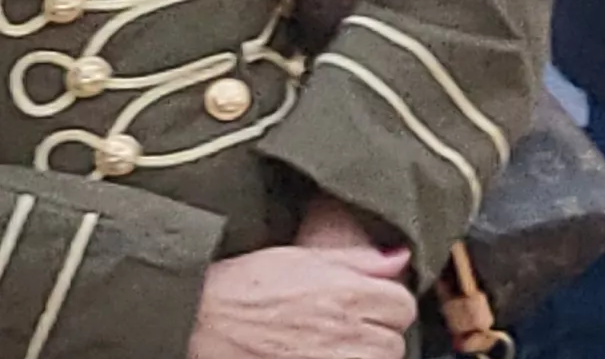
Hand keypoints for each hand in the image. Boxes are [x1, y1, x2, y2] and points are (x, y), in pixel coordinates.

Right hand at [189, 235, 413, 358]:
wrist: (198, 316)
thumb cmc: (244, 285)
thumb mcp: (304, 257)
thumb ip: (359, 260)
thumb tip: (400, 258)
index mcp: (348, 294)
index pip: (403, 306)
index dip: (387, 304)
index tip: (369, 304)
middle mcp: (342, 332)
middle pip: (392, 342)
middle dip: (377, 335)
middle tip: (347, 328)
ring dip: (361, 355)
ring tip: (330, 346)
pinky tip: (316, 356)